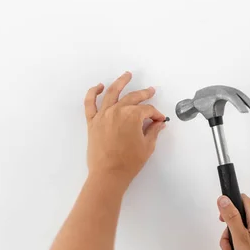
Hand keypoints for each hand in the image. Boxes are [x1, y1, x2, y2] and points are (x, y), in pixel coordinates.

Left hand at [84, 72, 166, 186]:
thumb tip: (159, 124)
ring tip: (126, 75)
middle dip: (144, 94)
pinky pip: (90, 103)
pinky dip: (93, 92)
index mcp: (132, 116)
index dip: (156, 114)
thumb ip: (154, 131)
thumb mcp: (147, 146)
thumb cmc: (129, 163)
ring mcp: (103, 115)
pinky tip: (99, 86)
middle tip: (150, 91)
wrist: (109, 174)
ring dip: (120, 82)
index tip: (160, 120)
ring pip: (112, 93)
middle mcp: (117, 111)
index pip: (148, 110)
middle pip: (133, 98)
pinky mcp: (92, 122)